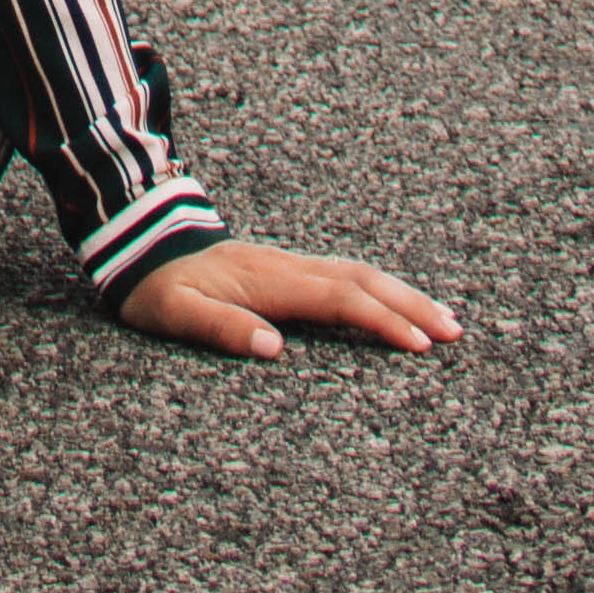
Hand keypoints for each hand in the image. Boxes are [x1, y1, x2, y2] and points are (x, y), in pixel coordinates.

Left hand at [121, 235, 460, 362]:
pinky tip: (394, 304)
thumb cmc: (157, 286)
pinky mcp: (287, 270)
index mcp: (268, 280)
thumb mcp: (174, 313)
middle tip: (455, 332)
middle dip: (411, 304)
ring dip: (402, 294)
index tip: (419, 344)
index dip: (381, 320)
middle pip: (362, 280)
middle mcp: (287, 267)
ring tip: (442, 319)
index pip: (338, 298)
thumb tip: (274, 350)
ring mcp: (289, 265)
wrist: (139, 242)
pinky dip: (379, 289)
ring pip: (358, 274)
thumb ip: (221, 328)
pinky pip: (344, 276)